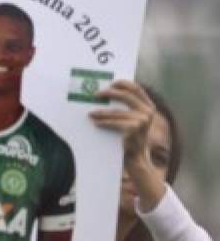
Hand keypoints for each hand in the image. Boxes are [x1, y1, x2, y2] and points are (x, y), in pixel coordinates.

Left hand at [90, 79, 166, 210]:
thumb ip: (127, 108)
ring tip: (90, 113)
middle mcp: (148, 112)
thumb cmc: (130, 138)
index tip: (111, 82)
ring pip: (116, 112)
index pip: (137, 89)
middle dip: (109, 93)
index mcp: (149, 107)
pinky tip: (95, 123)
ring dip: (101, 112)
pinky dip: (103, 122)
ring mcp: (142, 120)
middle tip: (95, 94)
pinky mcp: (134, 129)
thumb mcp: (132, 120)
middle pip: (126, 96)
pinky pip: (114, 123)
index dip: (123, 83)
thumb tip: (107, 94)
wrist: (136, 158)